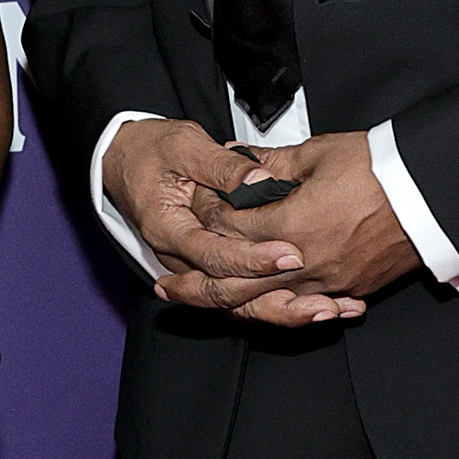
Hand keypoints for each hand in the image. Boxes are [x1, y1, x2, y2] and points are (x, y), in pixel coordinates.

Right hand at [108, 116, 360, 327]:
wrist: (126, 159)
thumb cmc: (152, 150)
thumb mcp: (183, 146)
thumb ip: (221, 166)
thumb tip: (257, 179)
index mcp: (168, 230)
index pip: (212, 256)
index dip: (253, 259)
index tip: (290, 253)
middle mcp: (180, 259)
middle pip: (228, 296)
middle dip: (279, 299)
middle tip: (323, 298)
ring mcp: (196, 269)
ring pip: (240, 306)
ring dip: (287, 312)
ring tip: (332, 310)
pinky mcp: (213, 270)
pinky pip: (247, 298)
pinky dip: (284, 305)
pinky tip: (324, 305)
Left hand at [154, 129, 422, 321]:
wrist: (433, 195)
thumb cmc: (380, 168)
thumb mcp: (319, 153)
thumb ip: (272, 162)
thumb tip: (238, 159)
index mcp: (290, 225)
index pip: (229, 230)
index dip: (207, 219)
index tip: (195, 209)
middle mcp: (302, 262)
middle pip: (234, 283)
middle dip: (195, 288)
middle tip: (165, 290)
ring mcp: (326, 281)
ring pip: (264, 303)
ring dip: (229, 306)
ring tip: (202, 306)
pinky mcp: (348, 288)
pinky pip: (303, 308)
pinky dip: (277, 310)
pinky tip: (258, 310)